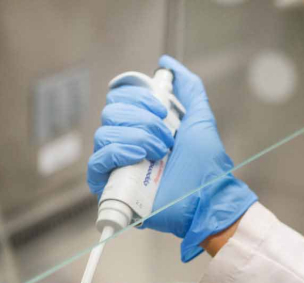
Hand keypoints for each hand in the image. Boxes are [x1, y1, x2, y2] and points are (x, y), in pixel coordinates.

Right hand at [87, 55, 256, 261]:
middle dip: (141, 120)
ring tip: (160, 152)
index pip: (119, 100)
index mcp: (140, 129)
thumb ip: (188, 88)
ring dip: (135, 137)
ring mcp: (117, 168)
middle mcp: (125, 146)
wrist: (207, 199)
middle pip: (110, 113)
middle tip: (166, 138)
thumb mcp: (200, 118)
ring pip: (103, 134)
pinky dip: (117, 152)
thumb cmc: (206, 166)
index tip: (163, 111)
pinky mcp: (111, 190)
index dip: (138, 98)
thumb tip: (165, 63)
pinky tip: (138, 156)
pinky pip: (96, 163)